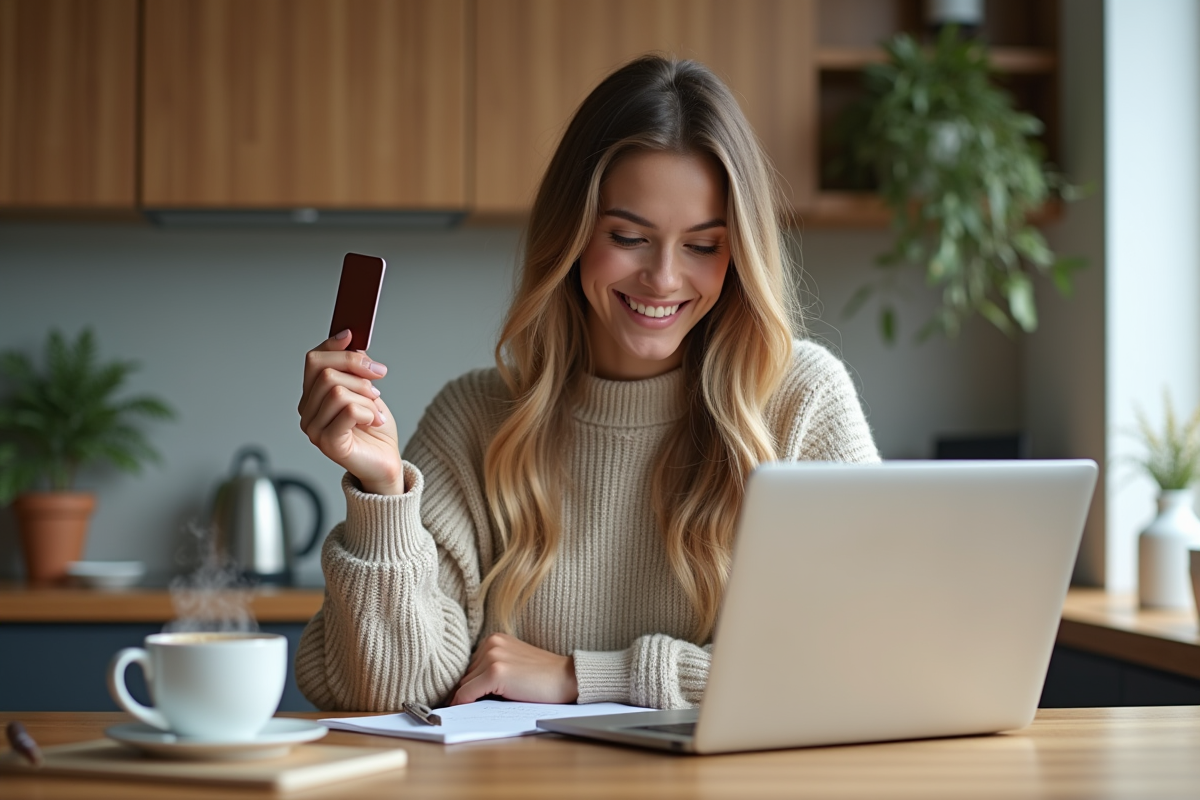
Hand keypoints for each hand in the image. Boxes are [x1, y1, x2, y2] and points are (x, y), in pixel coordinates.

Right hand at [298, 330, 403, 494]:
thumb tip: (352, 344)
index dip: (332, 346)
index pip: (313, 361)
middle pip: (324, 371)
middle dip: (358, 372)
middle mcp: (307, 412)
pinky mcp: (329, 443)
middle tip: (378, 381)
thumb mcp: (366, 390)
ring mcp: (314, 429)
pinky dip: (367, 412)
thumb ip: (354, 369)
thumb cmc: (374, 429)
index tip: (352, 335)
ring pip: (337, 390)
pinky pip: (348, 410)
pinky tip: (373, 421)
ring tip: (375, 411)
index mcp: (312, 397)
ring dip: (366, 397)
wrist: (385, 462)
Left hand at [450, 633, 578, 704]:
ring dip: (469, 699)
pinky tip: (466, 710)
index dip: (467, 685)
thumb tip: (464, 691)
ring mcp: (493, 657)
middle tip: (469, 708)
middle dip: (468, 693)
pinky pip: (468, 693)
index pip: (470, 667)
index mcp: (495, 639)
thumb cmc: (542, 676)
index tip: (460, 700)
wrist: (566, 678)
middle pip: (465, 675)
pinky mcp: (496, 672)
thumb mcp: (513, 663)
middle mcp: (491, 644)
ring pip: (465, 685)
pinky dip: (463, 703)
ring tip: (476, 711)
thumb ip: (491, 669)